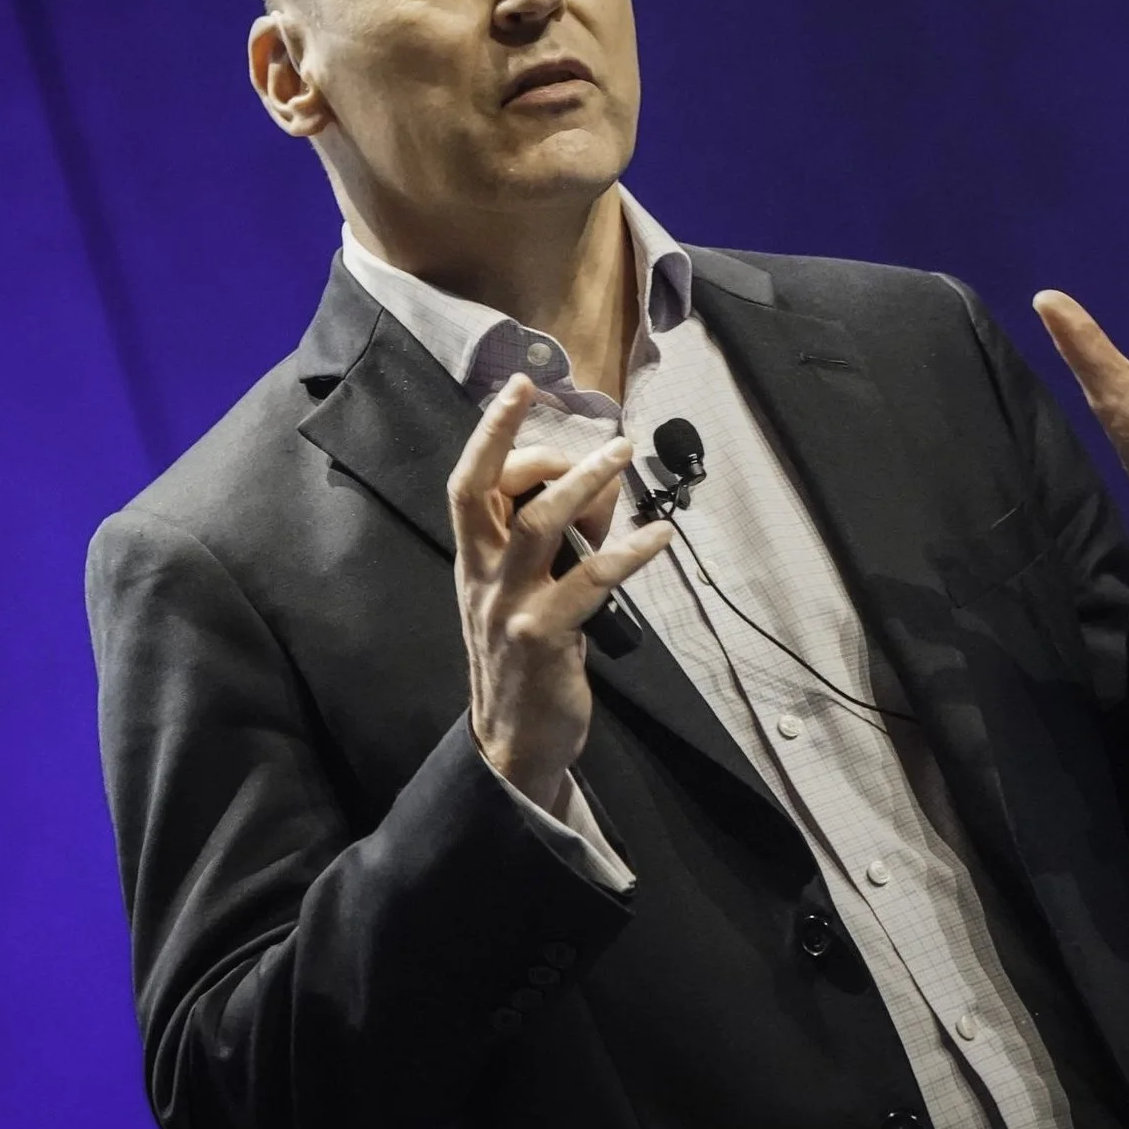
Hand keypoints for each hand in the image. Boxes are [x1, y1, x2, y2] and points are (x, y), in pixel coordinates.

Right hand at [448, 375, 673, 813]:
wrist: (515, 741)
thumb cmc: (526, 658)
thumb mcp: (528, 591)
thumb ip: (555, 539)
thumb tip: (596, 485)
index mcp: (474, 560)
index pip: (467, 483)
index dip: (490, 432)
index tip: (520, 387)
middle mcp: (482, 576)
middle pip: (487, 493)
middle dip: (528, 444)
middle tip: (597, 435)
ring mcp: (508, 605)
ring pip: (539, 524)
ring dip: (585, 485)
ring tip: (623, 458)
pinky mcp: (542, 636)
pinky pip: (589, 580)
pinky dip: (629, 553)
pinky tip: (661, 539)